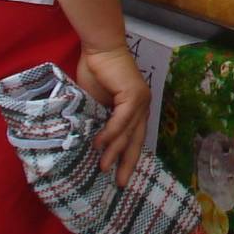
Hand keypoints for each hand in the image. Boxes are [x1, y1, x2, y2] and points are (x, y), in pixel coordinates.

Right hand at [77, 43, 149, 185]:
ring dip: (114, 151)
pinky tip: (100, 145)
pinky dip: (111, 133)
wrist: (100, 49)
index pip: (135, 139)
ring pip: (128, 132)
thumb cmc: (98, 73)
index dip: (128, 159)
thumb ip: (98, 121)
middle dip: (127, 163)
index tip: (121, 178)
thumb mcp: (96, 103)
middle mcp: (143, 106)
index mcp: (136, 110)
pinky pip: (122, 120)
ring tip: (103, 168)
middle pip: (137, 140)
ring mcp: (140, 100)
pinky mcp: (134, 94)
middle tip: (119, 184)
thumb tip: (91, 145)